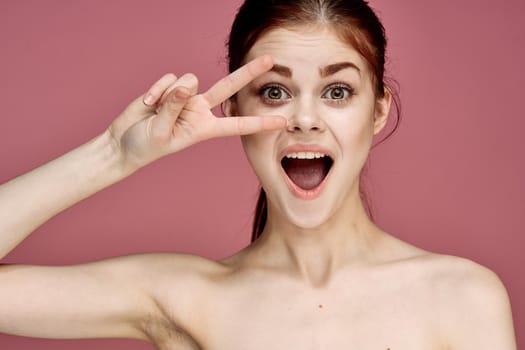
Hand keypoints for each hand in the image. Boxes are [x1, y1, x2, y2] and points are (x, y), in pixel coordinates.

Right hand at [107, 55, 285, 170]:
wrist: (123, 141)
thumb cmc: (145, 145)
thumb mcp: (161, 132)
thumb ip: (174, 108)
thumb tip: (185, 85)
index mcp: (204, 128)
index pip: (237, 125)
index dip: (259, 123)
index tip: (282, 122)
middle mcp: (200, 110)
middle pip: (228, 87)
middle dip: (249, 73)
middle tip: (271, 60)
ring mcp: (185, 97)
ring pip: (189, 80)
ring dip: (169, 94)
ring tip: (155, 110)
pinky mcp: (170, 88)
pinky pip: (169, 78)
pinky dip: (156, 90)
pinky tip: (147, 103)